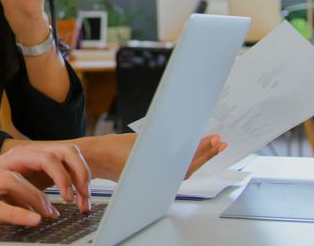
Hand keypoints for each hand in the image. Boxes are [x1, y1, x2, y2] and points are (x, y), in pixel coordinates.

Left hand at [0, 142, 92, 212]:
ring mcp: (44, 154)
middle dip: (79, 175)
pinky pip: (72, 167)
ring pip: (73, 156)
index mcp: (20, 155)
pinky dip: (80, 182)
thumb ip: (19, 201)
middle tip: (81, 199)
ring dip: (84, 178)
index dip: (61, 177)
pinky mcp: (51, 164)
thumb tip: (42, 213)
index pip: (48, 159)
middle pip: (67, 151)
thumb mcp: (0, 192)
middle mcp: (35, 151)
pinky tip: (81, 199)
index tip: (67, 198)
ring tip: (85, 201)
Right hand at [0, 155, 57, 231]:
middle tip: (50, 209)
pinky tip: (30, 220)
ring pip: (9, 185)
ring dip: (33, 201)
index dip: (24, 186)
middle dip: (36, 192)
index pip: (2, 171)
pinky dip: (17, 212)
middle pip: (12, 175)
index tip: (36, 199)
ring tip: (46, 215)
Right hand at [76, 133, 226, 181]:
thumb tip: (183, 137)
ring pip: (182, 169)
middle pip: (188, 166)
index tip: (214, 140)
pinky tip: (191, 153)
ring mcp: (155, 176)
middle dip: (205, 154)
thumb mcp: (138, 141)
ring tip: (212, 146)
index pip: (186, 161)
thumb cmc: (110, 150)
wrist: (93, 159)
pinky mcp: (151, 175)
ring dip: (197, 158)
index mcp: (155, 169)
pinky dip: (184, 161)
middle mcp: (157, 176)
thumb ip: (160, 140)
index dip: (203, 151)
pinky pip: (173, 170)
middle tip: (220, 142)